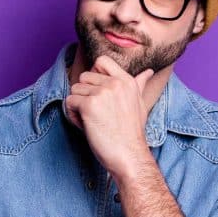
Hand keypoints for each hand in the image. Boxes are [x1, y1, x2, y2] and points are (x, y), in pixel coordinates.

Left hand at [64, 56, 153, 175]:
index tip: (97, 92)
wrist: (129, 155)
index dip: (93, 74)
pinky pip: (69, 103)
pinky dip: (73, 116)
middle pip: (83, 77)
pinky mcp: (88, 105)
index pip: (101, 61)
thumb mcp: (140, 104)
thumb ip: (139, 85)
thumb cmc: (132, 133)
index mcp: (126, 80)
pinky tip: (86, 126)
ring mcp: (101, 93)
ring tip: (92, 121)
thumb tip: (148, 72)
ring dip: (78, 107)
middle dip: (84, 95)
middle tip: (96, 114)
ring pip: (74, 90)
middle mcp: (114, 83)